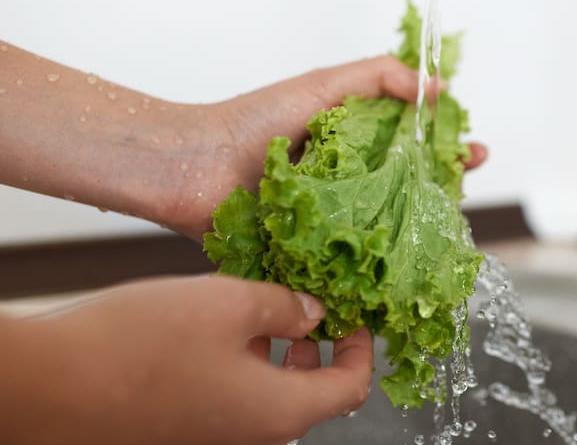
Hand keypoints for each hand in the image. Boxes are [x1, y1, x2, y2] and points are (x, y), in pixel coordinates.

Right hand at [0, 275, 371, 444]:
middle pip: (312, 392)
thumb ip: (285, 308)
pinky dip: (245, 360)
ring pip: (271, 391)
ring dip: (279, 350)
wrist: (54, 388)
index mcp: (280, 410)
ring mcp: (218, 434)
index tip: (356, 315)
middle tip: (312, 306)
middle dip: (320, 346)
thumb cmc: (144, 345)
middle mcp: (255, 433)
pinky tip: (222, 323)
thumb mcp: (231, 303)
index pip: (351, 388)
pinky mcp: (187, 426)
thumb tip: (313, 312)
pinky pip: (234, 394)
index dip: (362, 348)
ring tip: (263, 305)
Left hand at [158, 55, 487, 239]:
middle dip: (442, 189)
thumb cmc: (250, 122)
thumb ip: (380, 77)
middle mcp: (346, 179)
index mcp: (350, 140)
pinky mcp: (313, 251)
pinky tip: (400, 267)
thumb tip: (437, 87)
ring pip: (386, 227)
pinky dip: (377, 265)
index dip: (446, 147)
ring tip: (443, 228)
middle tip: (463, 189)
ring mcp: (331, 217)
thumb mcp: (322, 86)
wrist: (191, 167)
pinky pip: (352, 260)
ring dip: (417, 231)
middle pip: (407, 187)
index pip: (412, 144)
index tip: (473, 152)